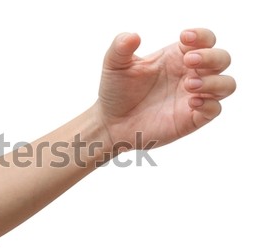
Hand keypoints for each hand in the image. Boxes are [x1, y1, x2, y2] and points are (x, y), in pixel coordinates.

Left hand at [95, 28, 235, 150]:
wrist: (111, 122)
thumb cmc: (116, 91)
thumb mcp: (114, 65)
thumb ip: (121, 47)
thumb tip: (133, 36)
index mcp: (176, 57)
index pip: (204, 40)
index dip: (201, 36)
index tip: (184, 37)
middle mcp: (190, 74)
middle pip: (221, 59)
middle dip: (211, 56)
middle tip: (188, 61)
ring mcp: (193, 97)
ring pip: (226, 85)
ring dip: (214, 81)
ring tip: (189, 85)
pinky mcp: (192, 118)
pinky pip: (215, 110)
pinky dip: (209, 104)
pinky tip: (191, 103)